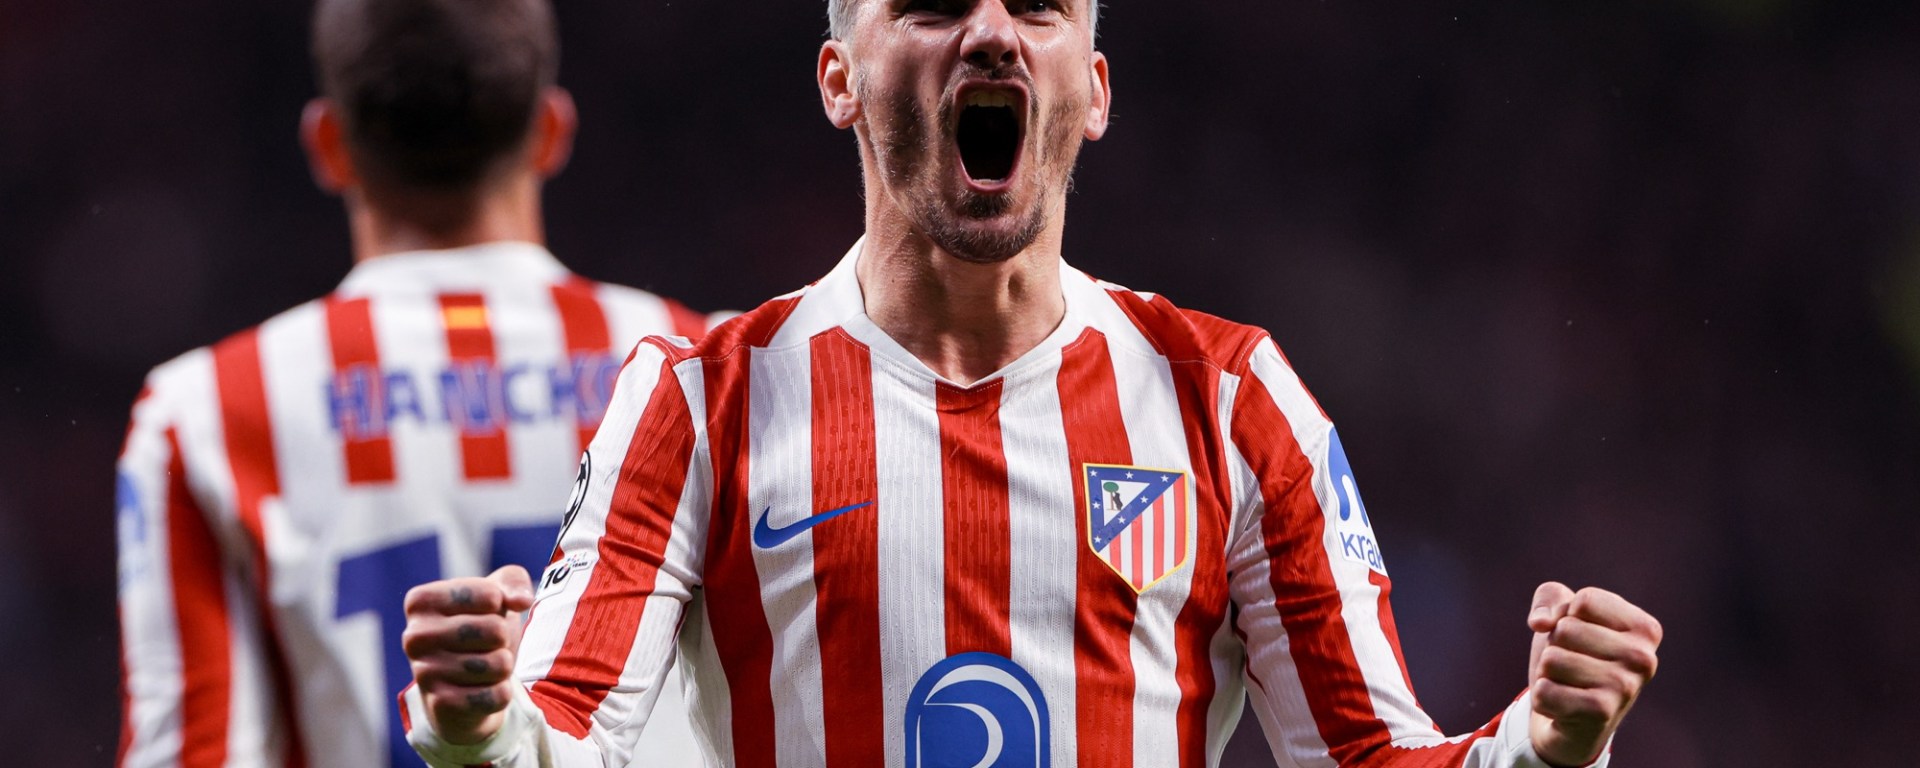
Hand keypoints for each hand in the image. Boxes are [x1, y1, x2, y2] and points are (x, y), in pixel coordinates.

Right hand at [402, 565, 535, 744]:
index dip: (500, 605)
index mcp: (420, 602)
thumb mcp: (496, 594)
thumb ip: (513, 581)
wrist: (465, 685)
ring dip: (502, 666)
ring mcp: (424, 673)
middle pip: (494, 630)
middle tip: (486, 645)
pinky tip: (481, 690)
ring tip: (483, 667)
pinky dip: (501, 693)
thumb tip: (521, 600)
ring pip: (499, 664)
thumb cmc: (480, 629)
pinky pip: (497, 695)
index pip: (489, 595)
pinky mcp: (442, 705)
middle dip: (503, 639)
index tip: (485, 613)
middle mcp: (414, 636)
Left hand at [1525, 582, 1661, 766]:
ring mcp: (1625, 687)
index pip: (1584, 601)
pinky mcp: (1601, 713)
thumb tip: (1540, 622)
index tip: (1583, 636)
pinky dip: (1543, 698)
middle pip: (1566, 629)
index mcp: (1645, 629)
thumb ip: (1549, 598)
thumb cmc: (1573, 656)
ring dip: (1548, 672)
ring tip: (1569, 684)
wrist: (1572, 718)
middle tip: (1574, 665)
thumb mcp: (1562, 614)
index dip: (1568, 615)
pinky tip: (1562, 706)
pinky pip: (1544, 690)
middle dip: (1557, 645)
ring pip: (1551, 659)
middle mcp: (1644, 658)